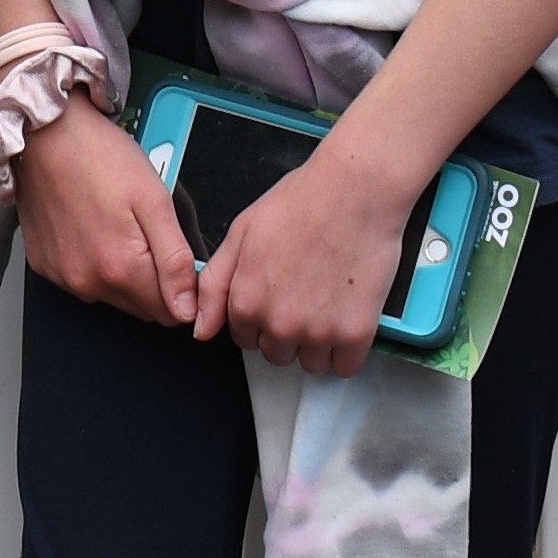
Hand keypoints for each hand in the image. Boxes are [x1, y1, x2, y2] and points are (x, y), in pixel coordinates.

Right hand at [13, 99, 199, 327]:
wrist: (45, 132)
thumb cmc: (99, 156)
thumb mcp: (155, 200)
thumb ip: (175, 260)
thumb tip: (188, 308)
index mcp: (120, 268)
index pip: (170, 311)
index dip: (181, 285)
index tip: (174, 255)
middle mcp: (87, 282)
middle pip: (140, 307)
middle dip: (152, 277)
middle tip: (145, 231)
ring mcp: (62, 276)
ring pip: (111, 294)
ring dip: (121, 269)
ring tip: (116, 223)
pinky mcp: (44, 265)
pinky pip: (82, 279)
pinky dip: (93, 260)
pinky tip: (92, 226)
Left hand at [196, 120, 435, 377]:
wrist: (355, 190)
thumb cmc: (302, 202)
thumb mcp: (241, 234)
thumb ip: (214, 286)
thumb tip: (201, 329)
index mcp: (246, 301)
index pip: (246, 338)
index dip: (262, 316)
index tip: (278, 295)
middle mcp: (279, 324)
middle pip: (278, 354)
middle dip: (288, 330)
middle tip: (305, 291)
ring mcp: (318, 332)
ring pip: (312, 363)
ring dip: (319, 341)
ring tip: (328, 299)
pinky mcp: (355, 334)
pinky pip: (346, 367)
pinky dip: (348, 348)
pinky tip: (348, 314)